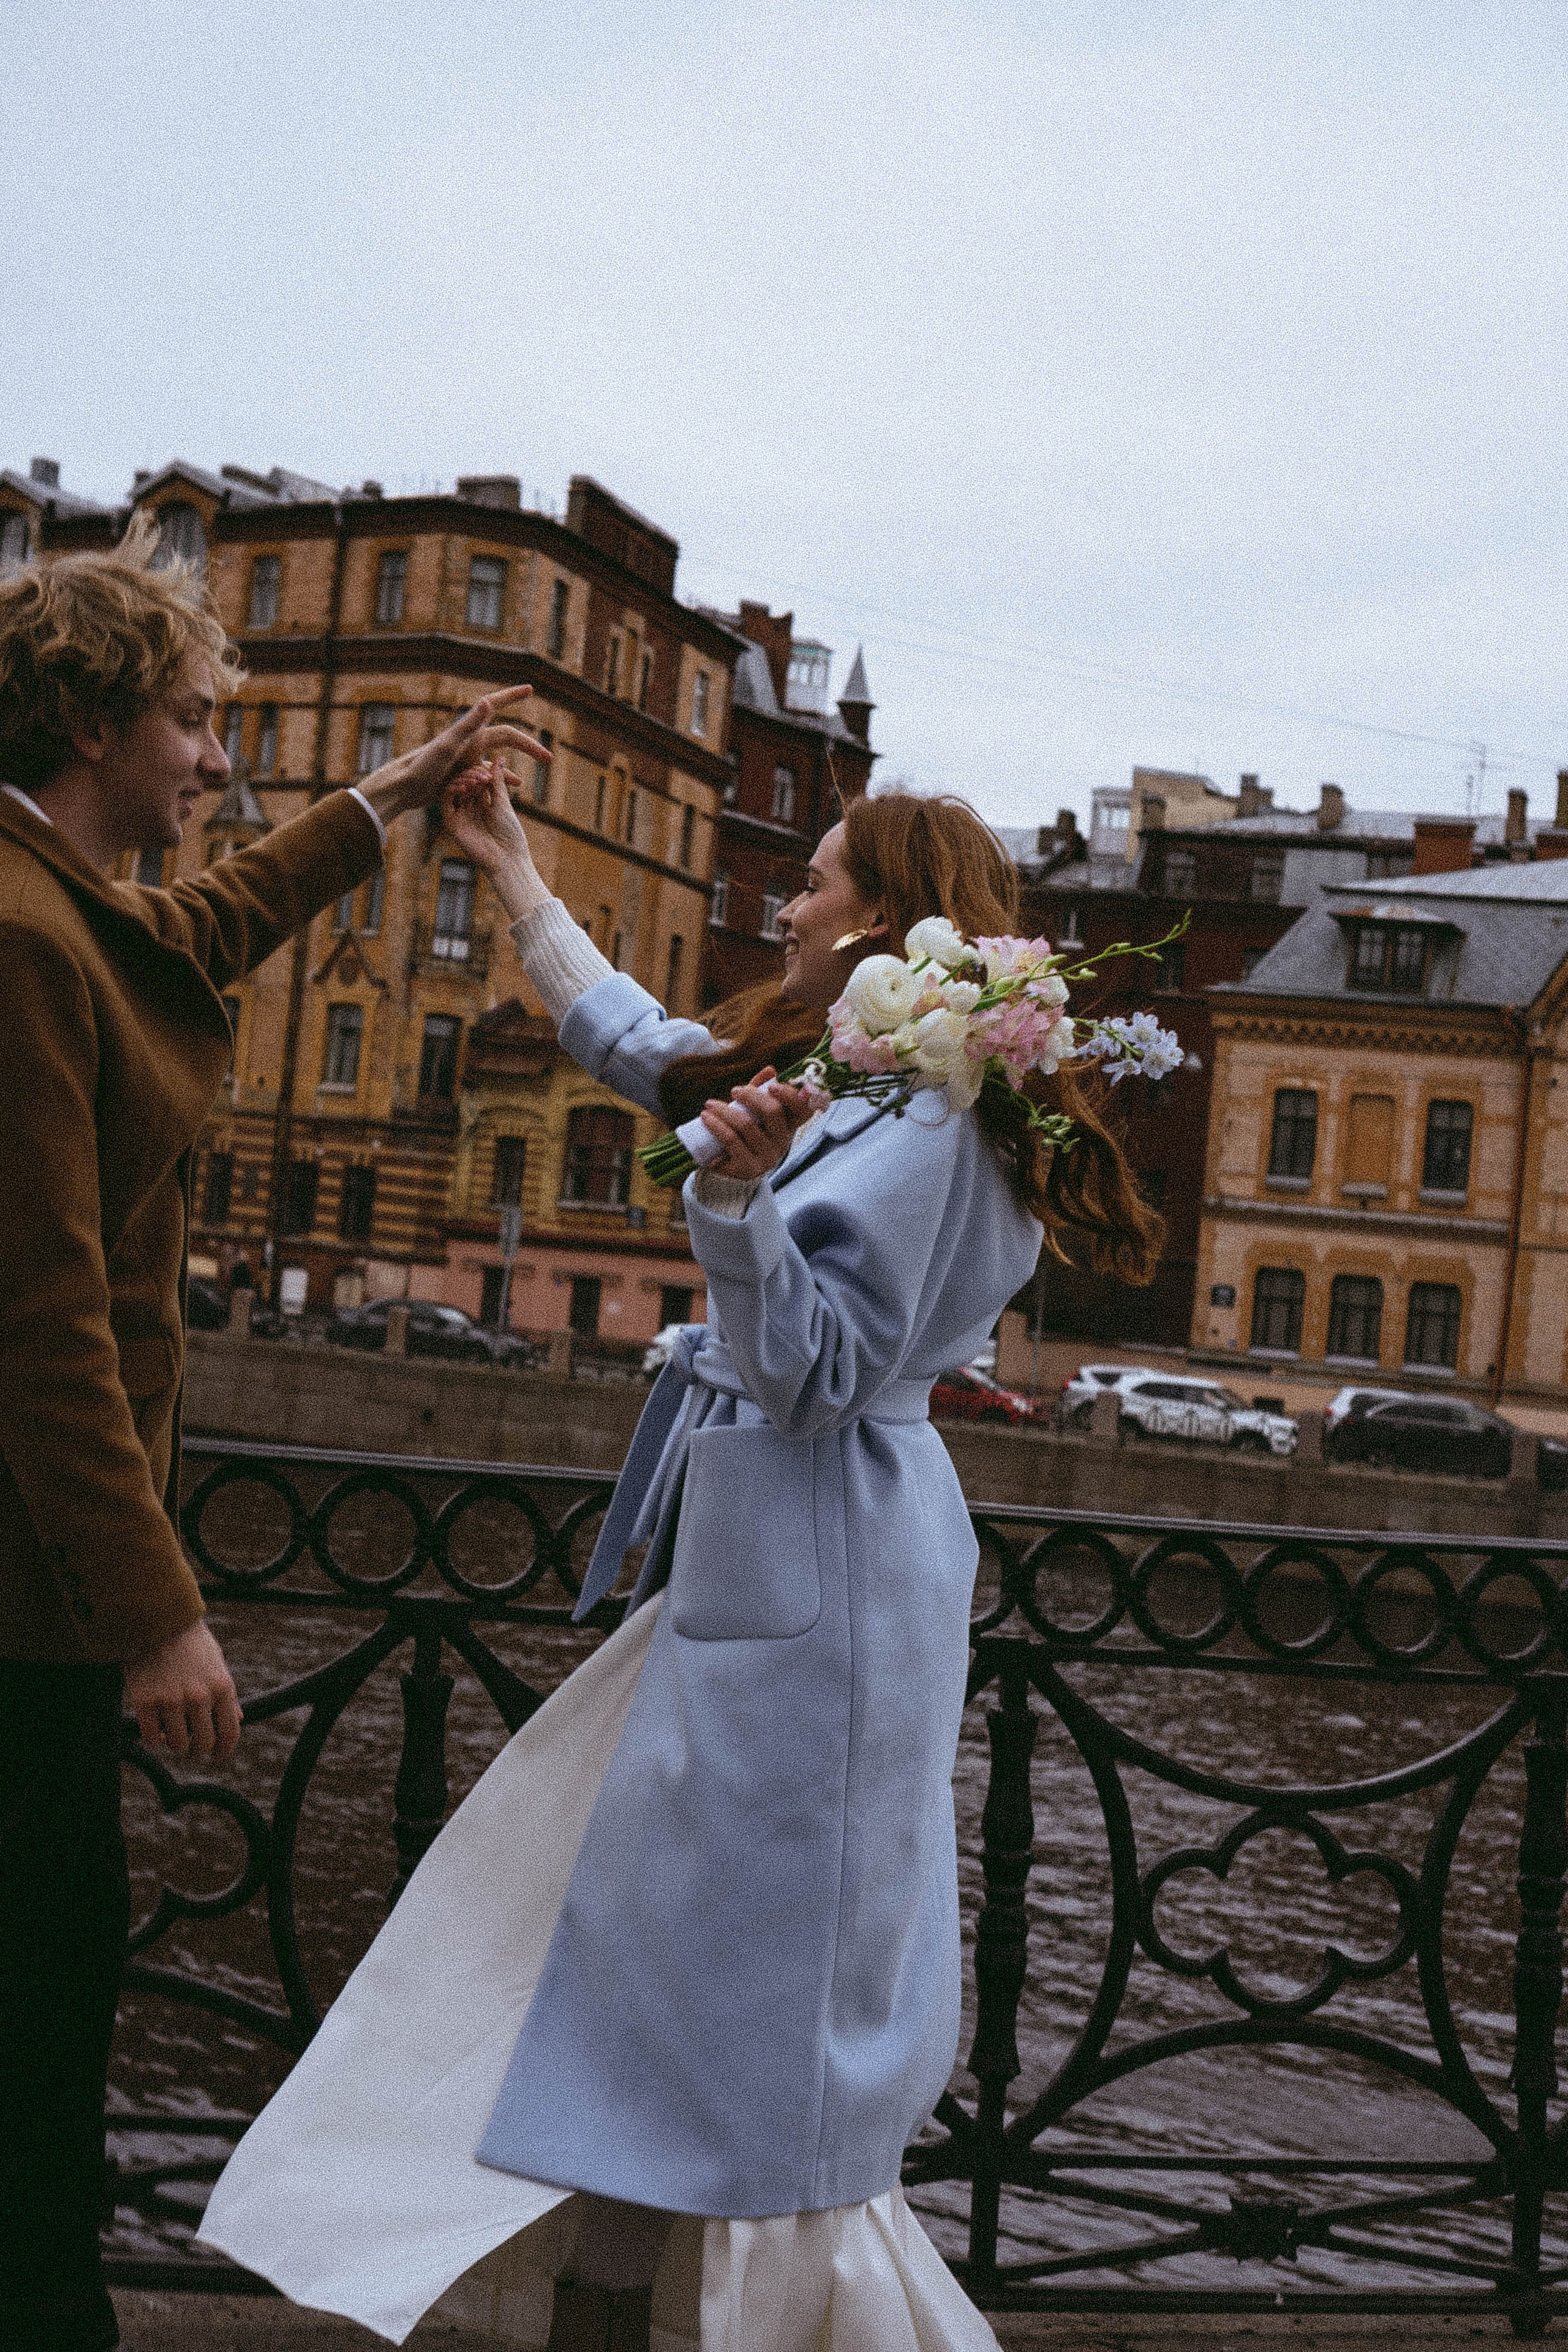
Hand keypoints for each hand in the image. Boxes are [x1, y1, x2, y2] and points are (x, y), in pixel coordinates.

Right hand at [125, 1619, 242, 1763]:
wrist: (157, 1620)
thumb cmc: (190, 1641)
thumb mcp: (217, 1663)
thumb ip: (227, 1693)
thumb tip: (237, 1718)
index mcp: (222, 1686)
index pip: (230, 1732)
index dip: (224, 1750)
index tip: (217, 1755)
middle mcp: (199, 1697)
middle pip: (203, 1743)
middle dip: (199, 1749)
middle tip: (192, 1746)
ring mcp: (171, 1700)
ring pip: (177, 1744)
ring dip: (176, 1744)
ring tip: (172, 1733)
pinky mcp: (145, 1701)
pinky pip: (151, 1738)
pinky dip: (154, 1740)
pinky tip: (156, 1730)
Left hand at [358, 688, 550, 828]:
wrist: (404, 786)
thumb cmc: (423, 765)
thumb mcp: (449, 744)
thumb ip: (470, 723)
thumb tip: (488, 700)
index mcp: (470, 731)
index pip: (495, 706)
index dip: (512, 695)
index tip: (530, 688)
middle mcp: (470, 741)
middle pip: (507, 738)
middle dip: (528, 747)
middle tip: (548, 759)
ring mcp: (466, 757)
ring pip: (500, 759)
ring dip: (518, 764)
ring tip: (536, 772)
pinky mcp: (462, 773)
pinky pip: (488, 775)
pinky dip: (502, 779)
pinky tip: (515, 787)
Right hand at [442, 758, 548, 920]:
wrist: (507, 859)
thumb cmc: (510, 834)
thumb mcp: (503, 802)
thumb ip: (498, 781)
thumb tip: (500, 758)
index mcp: (484, 802)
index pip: (477, 779)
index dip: (481, 770)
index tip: (488, 765)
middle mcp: (470, 807)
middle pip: (465, 782)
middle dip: (472, 774)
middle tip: (482, 774)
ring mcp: (460, 815)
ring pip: (454, 788)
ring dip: (463, 780)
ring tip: (476, 780)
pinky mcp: (452, 823)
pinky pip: (446, 801)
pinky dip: (452, 790)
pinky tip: (463, 786)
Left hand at [698, 1067, 816, 1181]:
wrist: (727, 1166)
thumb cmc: (743, 1134)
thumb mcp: (754, 1113)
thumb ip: (761, 1090)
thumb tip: (770, 1070)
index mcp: (788, 1127)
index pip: (803, 1110)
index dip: (791, 1096)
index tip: (772, 1086)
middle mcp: (782, 1143)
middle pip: (773, 1111)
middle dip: (751, 1096)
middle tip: (734, 1091)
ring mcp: (766, 1157)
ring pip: (747, 1125)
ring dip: (724, 1110)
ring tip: (709, 1104)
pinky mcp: (747, 1168)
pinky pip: (731, 1140)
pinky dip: (716, 1125)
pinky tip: (706, 1118)